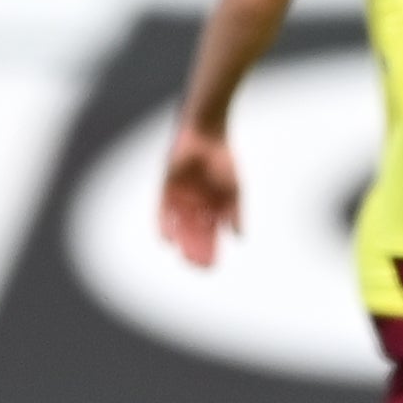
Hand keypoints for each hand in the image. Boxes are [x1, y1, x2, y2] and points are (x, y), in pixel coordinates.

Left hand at [159, 124, 241, 265]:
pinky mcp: (166, 188)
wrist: (207, 136)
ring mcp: (180, 198)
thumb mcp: (234, 191)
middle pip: (193, 234)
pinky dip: (164, 225)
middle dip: (196, 250)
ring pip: (179, 226)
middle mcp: (194, 205)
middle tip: (198, 265)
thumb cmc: (223, 161)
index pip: (209, 235)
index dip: (210, 251)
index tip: (210, 267)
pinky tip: (168, 239)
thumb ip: (236, 213)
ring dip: (182, 242)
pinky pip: (162, 212)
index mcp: (211, 207)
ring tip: (185, 256)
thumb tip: (240, 238)